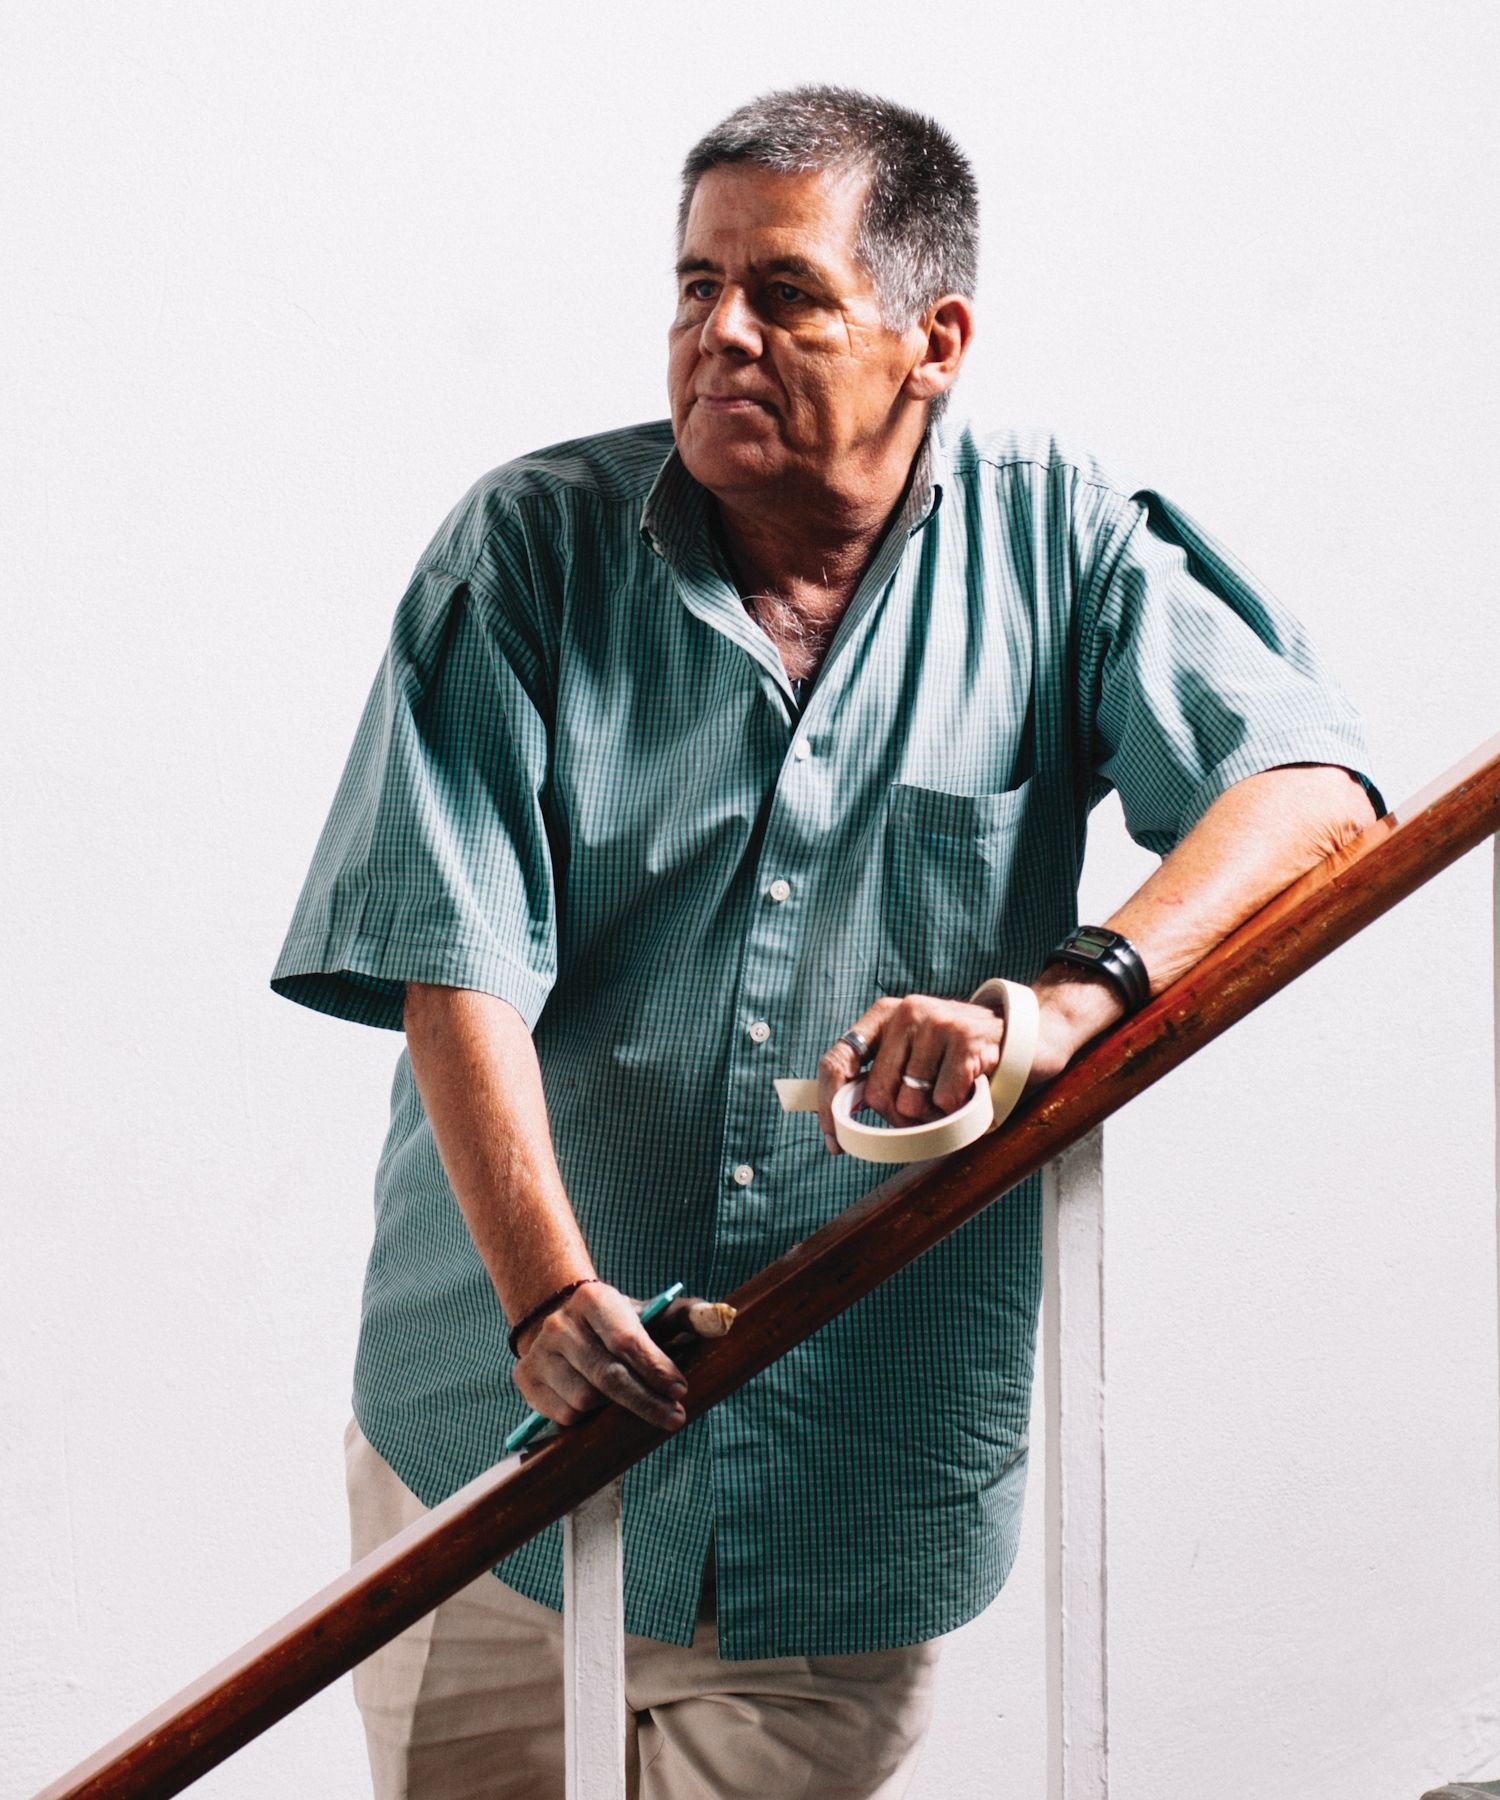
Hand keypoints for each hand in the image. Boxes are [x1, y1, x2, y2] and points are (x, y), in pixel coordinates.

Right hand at [512, 1281, 690, 1430]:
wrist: (566, 1326)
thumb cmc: (623, 1324)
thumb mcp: (656, 1314)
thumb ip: (692, 1314)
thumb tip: (725, 1317)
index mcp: (593, 1299)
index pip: (626, 1340)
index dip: (655, 1368)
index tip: (681, 1390)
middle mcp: (560, 1323)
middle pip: (607, 1376)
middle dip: (646, 1401)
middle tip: (675, 1418)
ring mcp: (539, 1351)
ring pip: (585, 1400)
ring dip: (614, 1410)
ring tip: (630, 1401)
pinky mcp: (526, 1379)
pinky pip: (565, 1415)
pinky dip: (589, 1418)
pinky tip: (600, 1405)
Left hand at [816, 994, 1006, 1150]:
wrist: (1027, 1036)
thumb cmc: (961, 1056)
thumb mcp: (914, 1054)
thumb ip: (878, 1075)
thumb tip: (837, 1117)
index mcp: (883, 1015)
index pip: (836, 1061)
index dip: (830, 1106)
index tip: (835, 1143)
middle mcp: (906, 1012)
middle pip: (877, 1095)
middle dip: (900, 1120)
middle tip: (928, 1112)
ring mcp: (937, 1022)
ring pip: (909, 1104)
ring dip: (932, 1117)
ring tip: (954, 1096)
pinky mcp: (967, 1040)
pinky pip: (944, 1103)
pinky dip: (959, 1110)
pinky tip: (973, 1089)